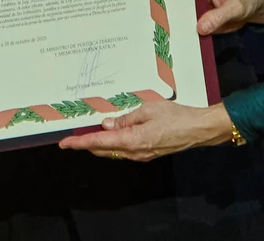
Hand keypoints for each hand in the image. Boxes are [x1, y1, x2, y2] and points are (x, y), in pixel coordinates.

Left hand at [57, 101, 238, 160]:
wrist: (199, 129)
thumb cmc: (176, 116)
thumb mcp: (148, 110)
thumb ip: (125, 119)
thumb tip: (106, 125)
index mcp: (133, 141)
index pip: (99, 142)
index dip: (80, 143)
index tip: (64, 143)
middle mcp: (135, 152)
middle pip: (103, 150)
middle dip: (86, 144)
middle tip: (72, 136)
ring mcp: (141, 155)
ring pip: (113, 151)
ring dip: (99, 144)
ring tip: (87, 133)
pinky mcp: (148, 153)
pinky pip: (124, 150)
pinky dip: (112, 144)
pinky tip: (110, 134)